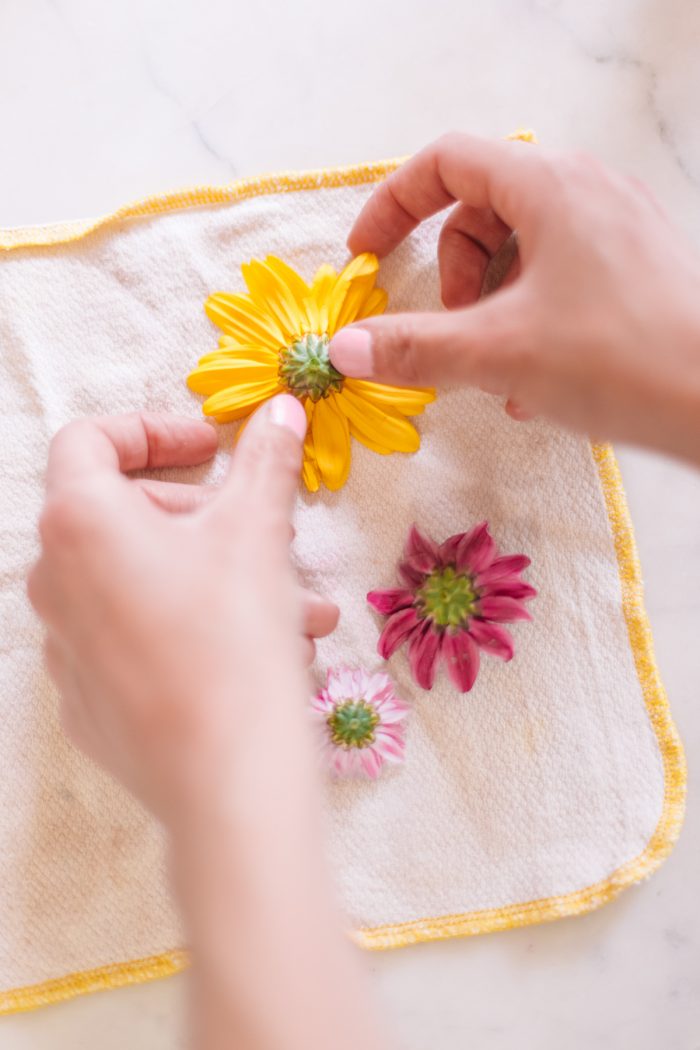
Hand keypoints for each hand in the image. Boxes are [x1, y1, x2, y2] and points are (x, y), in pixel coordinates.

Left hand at [27, 398, 336, 819]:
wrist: (226, 776)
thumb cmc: (234, 637)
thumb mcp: (257, 532)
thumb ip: (265, 461)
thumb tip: (283, 409)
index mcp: (78, 522)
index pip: (89, 440)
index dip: (152, 431)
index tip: (210, 450)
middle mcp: (52, 581)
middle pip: (117, 513)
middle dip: (197, 513)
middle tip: (258, 531)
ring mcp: (62, 647)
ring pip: (135, 581)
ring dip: (208, 574)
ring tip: (290, 605)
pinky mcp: (85, 701)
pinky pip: (131, 640)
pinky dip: (183, 626)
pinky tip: (253, 650)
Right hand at [329, 133, 699, 462]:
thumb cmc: (619, 358)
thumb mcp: (500, 352)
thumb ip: (415, 347)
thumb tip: (347, 347)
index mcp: (549, 185)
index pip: (447, 161)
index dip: (394, 205)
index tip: (367, 256)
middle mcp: (586, 189)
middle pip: (484, 208)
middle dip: (454, 272)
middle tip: (455, 329)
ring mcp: (617, 226)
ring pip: (523, 247)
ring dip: (490, 304)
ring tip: (498, 367)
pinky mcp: (636, 265)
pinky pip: (561, 274)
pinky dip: (530, 316)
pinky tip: (534, 383)